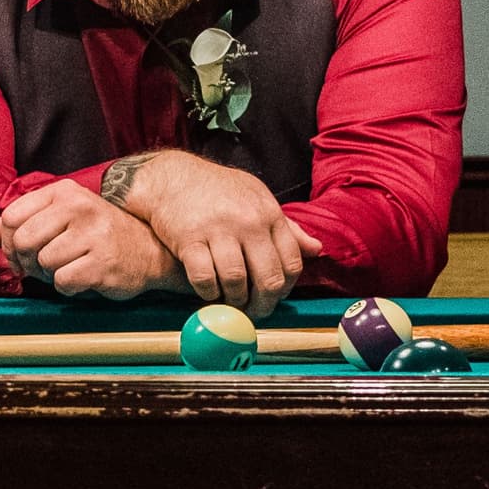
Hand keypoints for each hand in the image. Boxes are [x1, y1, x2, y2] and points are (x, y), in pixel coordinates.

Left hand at [0, 179, 171, 300]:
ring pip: (42, 263)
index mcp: (63, 192)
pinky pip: (63, 282)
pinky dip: (68, 287)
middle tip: (43, 265)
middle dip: (26, 261)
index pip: (10, 217)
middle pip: (22, 240)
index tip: (22, 252)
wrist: (149, 251)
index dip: (7, 242)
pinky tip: (83, 277)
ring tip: (69, 267)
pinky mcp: (103, 263)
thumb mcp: (56, 220)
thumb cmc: (96, 235)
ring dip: (50, 275)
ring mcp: (93, 235)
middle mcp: (78, 207)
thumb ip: (14, 225)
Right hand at [107, 151, 309, 314]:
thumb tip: (315, 249)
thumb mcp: (258, 199)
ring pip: (236, 282)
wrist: (173, 177)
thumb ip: (286, 227)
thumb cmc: (219, 191)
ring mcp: (218, 230)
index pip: (291, 262)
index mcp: (269, 214)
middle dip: (263, 304)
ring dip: (234, 300)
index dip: (285, 288)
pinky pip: (204, 279)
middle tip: (254, 311)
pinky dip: (207, 292)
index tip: (274, 296)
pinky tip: (208, 291)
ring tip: (230, 302)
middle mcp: (248, 222)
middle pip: (268, 279)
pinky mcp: (189, 239)